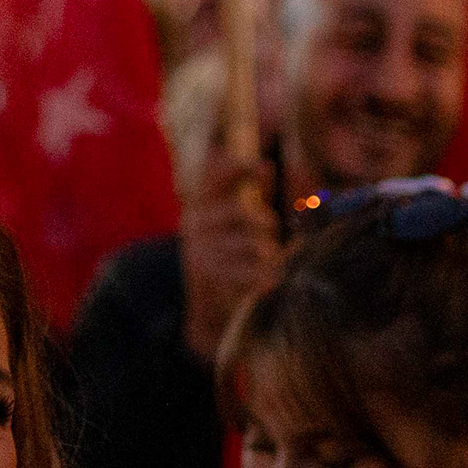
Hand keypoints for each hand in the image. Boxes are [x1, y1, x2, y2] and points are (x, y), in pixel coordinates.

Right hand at [176, 160, 280, 364]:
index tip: (262, 166)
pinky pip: (251, 271)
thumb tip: (265, 166)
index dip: (239, 169)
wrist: (203, 302)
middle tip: (271, 231)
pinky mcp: (212, 276)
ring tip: (269, 259)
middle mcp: (196, 225)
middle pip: (242, 213)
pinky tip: (271, 278)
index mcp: (199, 206)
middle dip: (265, 222)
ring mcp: (202, 251)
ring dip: (269, 252)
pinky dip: (266, 275)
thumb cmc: (225, 250)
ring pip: (253, 244)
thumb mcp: (229, 220)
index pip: (217, 179)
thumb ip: (248, 193)